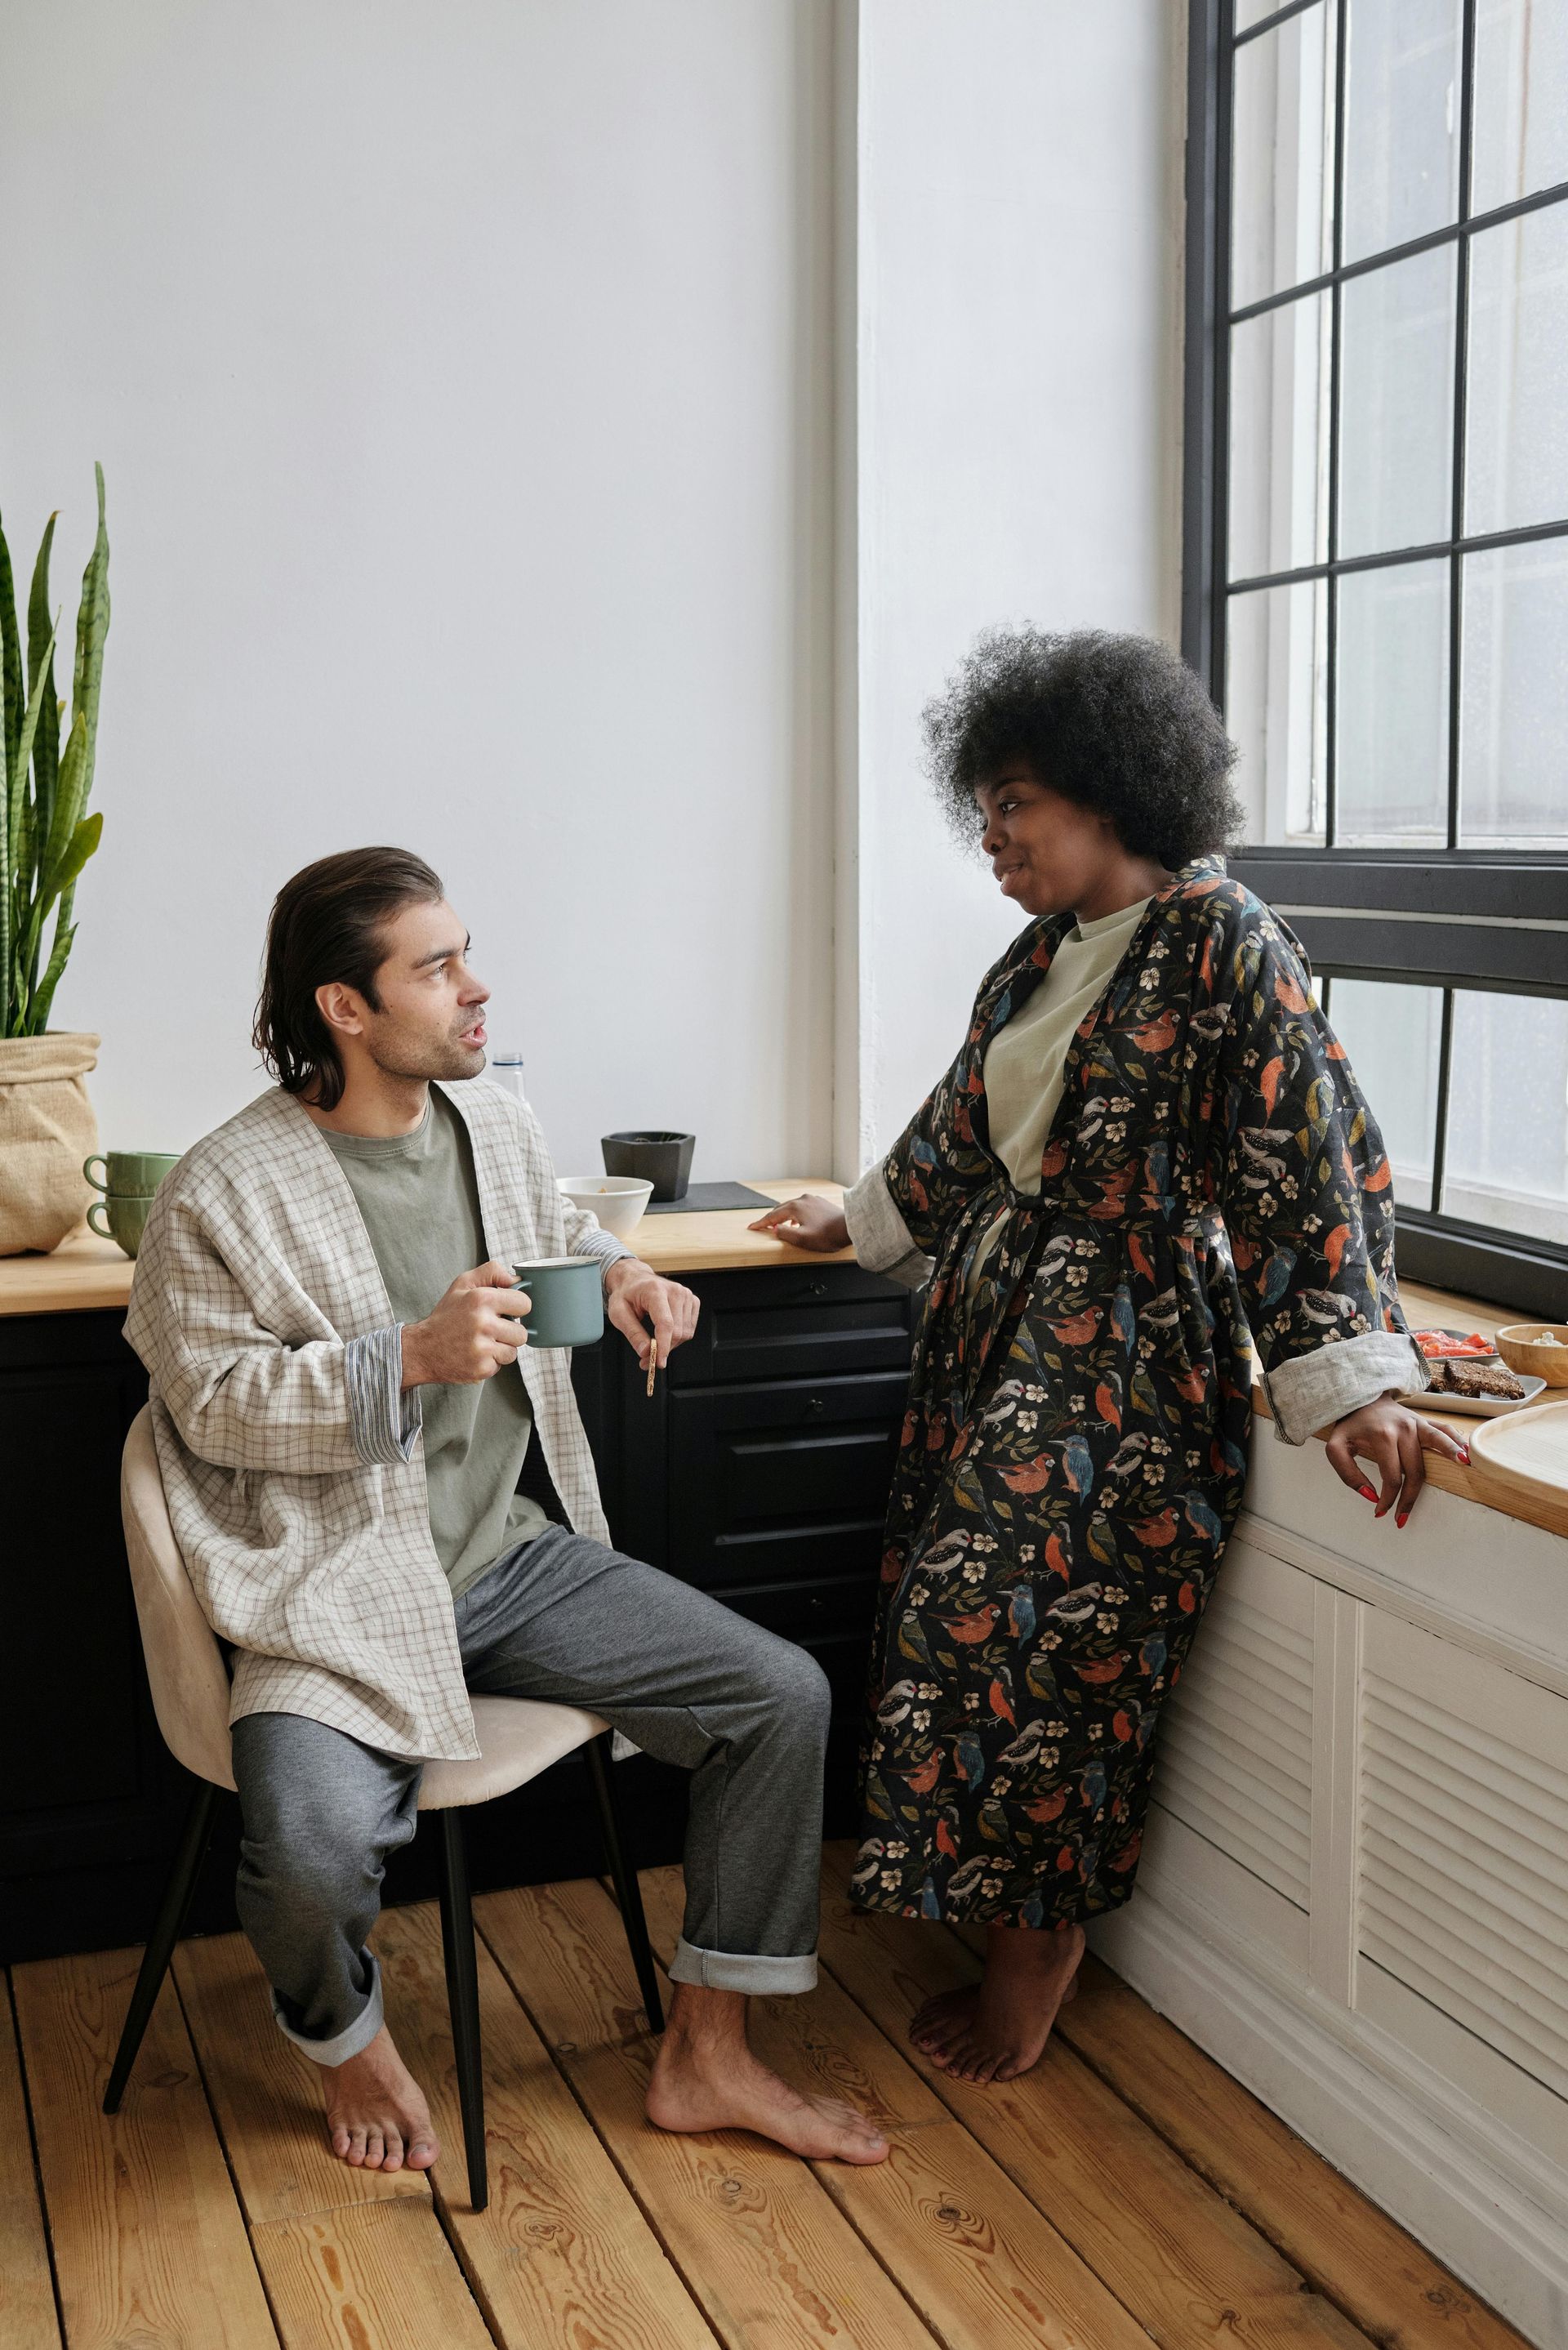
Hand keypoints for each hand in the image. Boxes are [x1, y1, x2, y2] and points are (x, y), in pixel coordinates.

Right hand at [401, 1260, 530, 1387]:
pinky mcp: (482, 1368)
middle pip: (522, 1332)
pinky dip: (490, 1361)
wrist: (422, 1349)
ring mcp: (483, 1348)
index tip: (506, 1311)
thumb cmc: (446, 1316)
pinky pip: (501, 1365)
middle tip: (490, 1330)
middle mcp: (483, 1323)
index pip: (525, 1304)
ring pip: (514, 1351)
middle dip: (509, 1332)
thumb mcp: (462, 1284)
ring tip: (482, 1342)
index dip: (517, 1308)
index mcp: (482, 1299)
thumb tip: (517, 1279)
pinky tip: (475, 1354)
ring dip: (501, 1348)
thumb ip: (491, 1272)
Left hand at [604, 1258, 699, 1371]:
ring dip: (670, 1344)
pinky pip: (689, 1329)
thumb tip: (646, 1351)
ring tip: (655, 1342)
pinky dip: (678, 1336)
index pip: (665, 1323)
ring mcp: (686, 1295)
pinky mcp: (693, 1300)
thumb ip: (632, 1333)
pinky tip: (665, 1331)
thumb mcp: (618, 1313)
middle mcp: (675, 1291)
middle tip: (647, 1358)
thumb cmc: (626, 1294)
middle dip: (663, 1349)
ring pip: (685, 1333)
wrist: (636, 1280)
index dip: (663, 1346)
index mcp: (655, 1291)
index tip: (659, 1362)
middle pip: (677, 1331)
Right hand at [748, 1192, 849, 1252]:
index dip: (761, 1223)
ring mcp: (812, 1199)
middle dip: (770, 1218)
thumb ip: (785, 1234)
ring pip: (791, 1206)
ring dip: (783, 1215)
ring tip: (779, 1225)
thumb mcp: (803, 1239)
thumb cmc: (828, 1235)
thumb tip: (775, 1229)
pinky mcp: (820, 1202)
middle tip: (762, 1226)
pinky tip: (797, 1221)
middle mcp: (802, 1200)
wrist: (849, 1227)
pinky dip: (794, 1213)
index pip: (772, 1216)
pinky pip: (802, 1206)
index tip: (752, 1227)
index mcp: (795, 1207)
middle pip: (780, 1208)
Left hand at [1323, 1392, 1468, 1527]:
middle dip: (1410, 1499)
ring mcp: (1416, 1423)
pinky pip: (1444, 1429)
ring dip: (1451, 1456)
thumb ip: (1347, 1473)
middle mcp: (1403, 1429)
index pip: (1391, 1478)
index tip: (1380, 1511)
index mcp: (1382, 1436)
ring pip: (1438, 1444)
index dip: (1387, 1499)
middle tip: (1402, 1518)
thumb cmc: (1350, 1426)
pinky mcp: (1424, 1421)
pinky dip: (1457, 1440)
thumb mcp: (1336, 1447)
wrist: (1360, 1398)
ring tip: (1465, 1468)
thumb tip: (1370, 1495)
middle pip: (1415, 1471)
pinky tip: (1468, 1453)